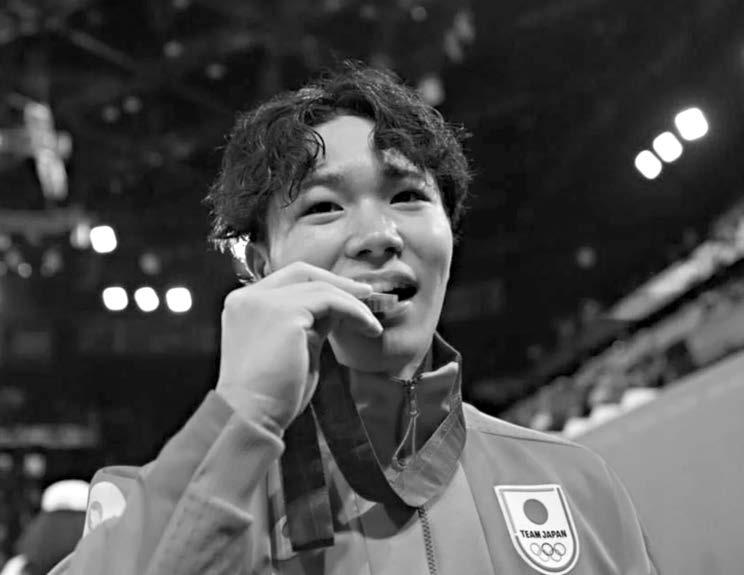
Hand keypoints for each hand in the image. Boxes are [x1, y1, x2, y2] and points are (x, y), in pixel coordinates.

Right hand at [215, 262, 382, 431]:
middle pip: (303, 273)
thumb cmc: (270, 395)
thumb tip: (336, 310)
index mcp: (244, 304)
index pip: (287, 279)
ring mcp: (264, 301)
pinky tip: (368, 328)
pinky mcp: (284, 313)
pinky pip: (330, 302)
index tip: (351, 294)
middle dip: (339, 283)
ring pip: (320, 288)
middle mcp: (249, 297)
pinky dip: (354, 312)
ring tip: (371, 324)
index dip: (322, 282)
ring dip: (352, 303)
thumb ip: (308, 324)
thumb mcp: (291, 347)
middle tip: (367, 296)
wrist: (249, 417)